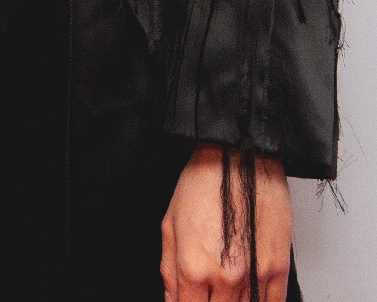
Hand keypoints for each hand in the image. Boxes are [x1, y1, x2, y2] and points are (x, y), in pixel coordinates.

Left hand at [162, 143, 289, 301]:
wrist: (237, 160)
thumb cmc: (202, 186)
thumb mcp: (169, 226)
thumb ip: (170, 271)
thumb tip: (173, 298)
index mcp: (193, 268)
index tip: (190, 301)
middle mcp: (225, 278)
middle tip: (209, 295)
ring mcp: (255, 276)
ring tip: (226, 293)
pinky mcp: (279, 269)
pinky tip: (249, 296)